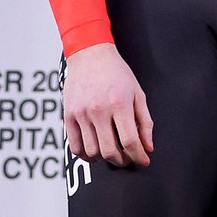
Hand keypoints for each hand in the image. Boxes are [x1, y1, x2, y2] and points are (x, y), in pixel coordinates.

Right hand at [63, 43, 153, 167]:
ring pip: (92, 152)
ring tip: (113, 152)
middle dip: (122, 161)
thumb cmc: (118, 73)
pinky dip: (86, 155)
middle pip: (110, 151)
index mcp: (120, 103)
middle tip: (128, 159)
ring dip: (104, 158)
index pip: (130, 141)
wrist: (91, 55)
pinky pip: (75, 147)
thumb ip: (145, 121)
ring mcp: (81, 114)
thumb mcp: (138, 93)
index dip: (138, 156)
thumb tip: (148, 148)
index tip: (143, 161)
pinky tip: (95, 150)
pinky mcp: (68, 116)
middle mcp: (99, 110)